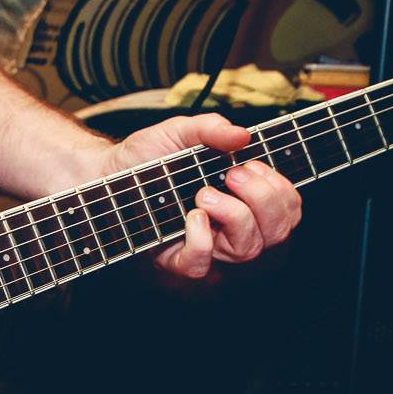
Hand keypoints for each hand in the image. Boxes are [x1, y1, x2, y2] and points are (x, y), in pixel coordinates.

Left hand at [98, 113, 301, 279]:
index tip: (250, 165)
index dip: (281, 190)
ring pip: (247, 250)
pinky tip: (192, 216)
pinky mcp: (176, 258)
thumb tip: (243, 136)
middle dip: (264, 200)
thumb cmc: (145, 156)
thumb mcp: (179, 131)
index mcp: (242, 198)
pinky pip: (202, 265)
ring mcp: (205, 244)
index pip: (289, 209)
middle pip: (277, 232)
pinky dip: (203, 240)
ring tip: (204, 193)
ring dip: (236, 217)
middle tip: (233, 176)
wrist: (103, 172)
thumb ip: (211, 129)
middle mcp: (230, 226)